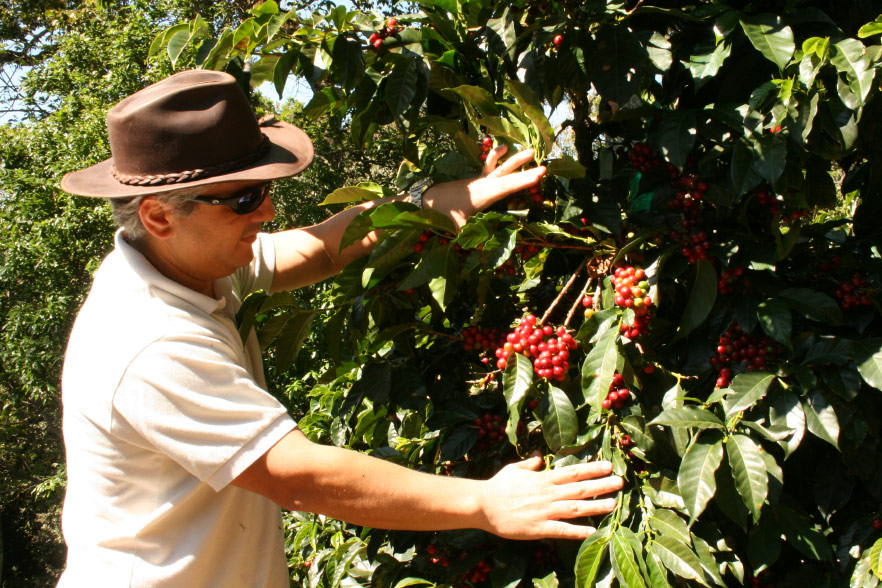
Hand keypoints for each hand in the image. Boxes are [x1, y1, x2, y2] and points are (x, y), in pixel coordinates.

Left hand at [423, 145, 546, 228]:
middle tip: (543, 166)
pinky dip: (496, 157)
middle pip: (508, 175)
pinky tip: (502, 148)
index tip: (539, 175)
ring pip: (500, 167)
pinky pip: (489, 166)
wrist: (429, 197)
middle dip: (525, 170)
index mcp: (484, 194)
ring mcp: (481, 180)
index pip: (507, 187)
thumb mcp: (459, 227)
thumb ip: (473, 236)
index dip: (523, 181)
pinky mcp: (477, 179)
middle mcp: (485, 184)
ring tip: (529, 150)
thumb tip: (484, 251)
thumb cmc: (445, 213)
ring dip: (514, 159)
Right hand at [476, 456, 622, 539]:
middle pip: (580, 488)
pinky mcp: (539, 528)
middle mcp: (548, 493)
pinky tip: (592, 531)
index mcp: (543, 479)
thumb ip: (529, 464)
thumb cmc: (497, 486)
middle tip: (620, 482)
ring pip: (576, 507)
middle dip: (602, 485)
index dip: (592, 468)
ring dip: (596, 506)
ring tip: (614, 504)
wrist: (482, 505)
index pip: (573, 472)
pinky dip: (578, 531)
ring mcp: (545, 511)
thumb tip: (538, 456)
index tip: (608, 465)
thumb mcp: (514, 469)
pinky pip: (562, 530)